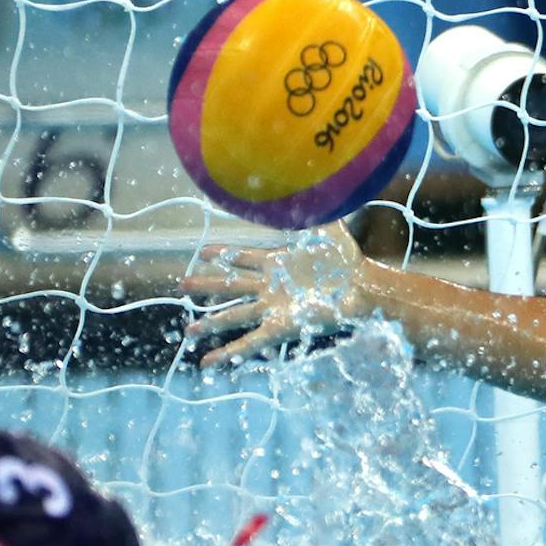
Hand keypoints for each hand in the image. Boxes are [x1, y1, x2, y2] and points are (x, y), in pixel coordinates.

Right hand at [181, 221, 368, 366]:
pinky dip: (229, 352)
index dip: (224, 254)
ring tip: (189, 332)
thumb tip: (310, 183)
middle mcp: (271, 286)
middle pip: (231, 286)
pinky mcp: (282, 326)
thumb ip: (315, 208)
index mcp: (278, 262)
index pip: (243, 257)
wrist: (362, 286)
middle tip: (183, 284)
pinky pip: (251, 341)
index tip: (204, 253)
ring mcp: (274, 307)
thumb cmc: (348, 260)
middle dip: (207, 285)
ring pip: (235, 315)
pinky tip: (210, 362)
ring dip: (211, 323)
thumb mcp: (328, 229)